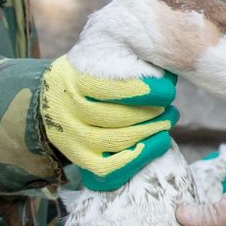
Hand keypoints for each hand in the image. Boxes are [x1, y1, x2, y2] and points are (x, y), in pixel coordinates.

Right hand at [40, 61, 177, 190]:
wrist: (55, 99)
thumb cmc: (90, 75)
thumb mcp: (101, 58)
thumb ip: (130, 62)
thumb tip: (169, 77)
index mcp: (74, 78)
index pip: (116, 88)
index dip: (149, 92)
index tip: (167, 91)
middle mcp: (68, 109)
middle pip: (119, 116)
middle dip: (154, 114)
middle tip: (170, 110)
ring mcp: (71, 137)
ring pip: (118, 141)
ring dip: (152, 132)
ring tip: (168, 122)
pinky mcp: (78, 158)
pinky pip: (111, 168)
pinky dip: (140, 157)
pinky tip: (160, 142)